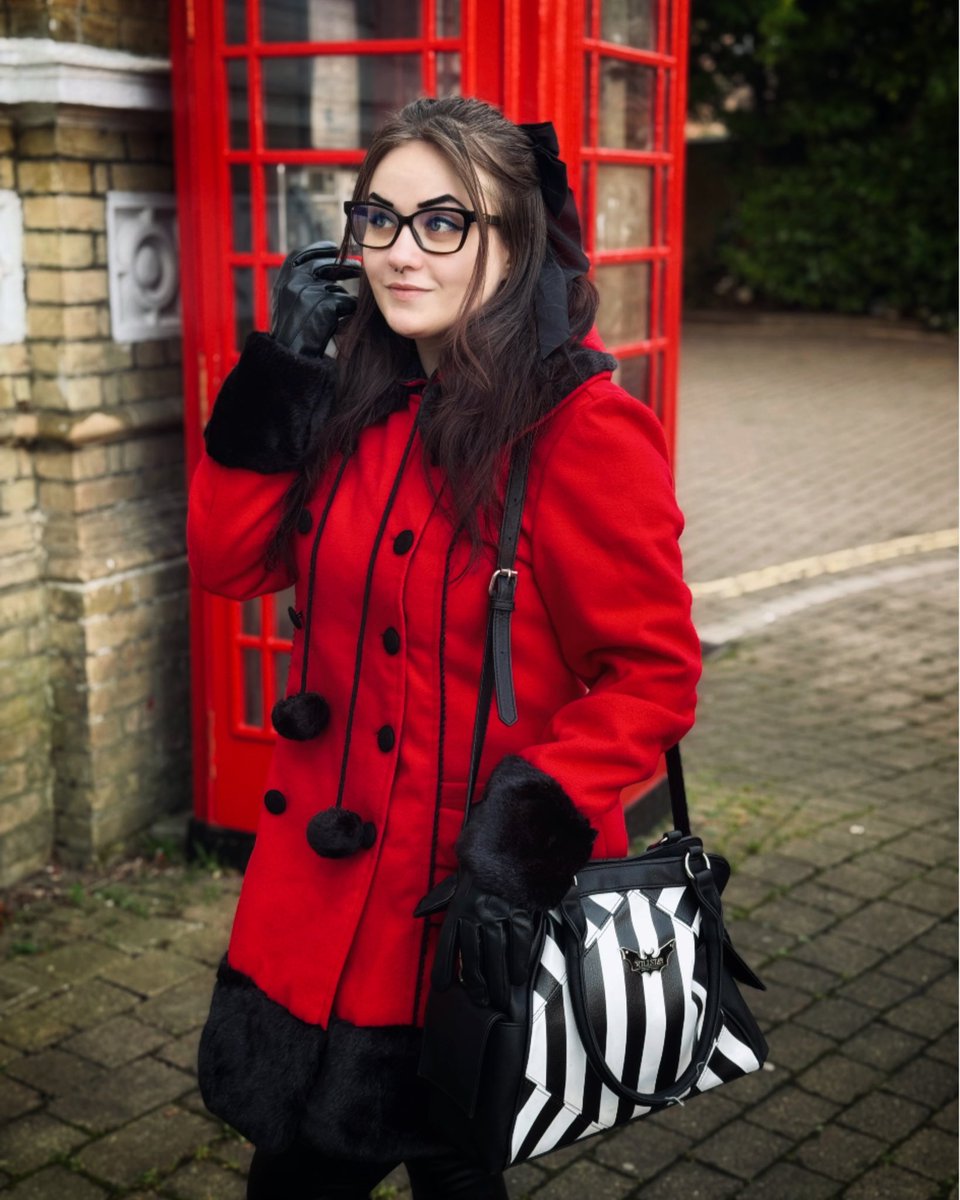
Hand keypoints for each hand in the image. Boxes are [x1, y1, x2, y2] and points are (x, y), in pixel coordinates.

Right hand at [271, 241, 359, 357]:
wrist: (290, 355)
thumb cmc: (291, 331)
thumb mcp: (286, 301)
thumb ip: (299, 283)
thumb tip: (324, 264)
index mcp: (284, 279)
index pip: (303, 254)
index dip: (320, 249)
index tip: (334, 248)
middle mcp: (295, 282)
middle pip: (325, 265)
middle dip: (344, 265)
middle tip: (358, 268)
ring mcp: (310, 293)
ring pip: (338, 288)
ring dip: (342, 299)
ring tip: (340, 313)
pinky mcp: (326, 306)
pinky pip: (347, 302)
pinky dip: (348, 311)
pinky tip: (341, 322)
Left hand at [426, 872, 542, 1010]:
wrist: (511, 842)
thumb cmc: (482, 864)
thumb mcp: (457, 879)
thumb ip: (439, 899)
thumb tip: (418, 912)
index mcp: (459, 905)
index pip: (448, 942)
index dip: (444, 966)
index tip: (442, 986)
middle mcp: (477, 911)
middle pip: (474, 955)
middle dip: (475, 981)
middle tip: (478, 999)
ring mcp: (499, 912)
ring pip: (496, 953)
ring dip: (497, 979)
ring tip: (498, 998)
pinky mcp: (520, 910)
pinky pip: (519, 941)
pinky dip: (518, 961)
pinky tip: (518, 977)